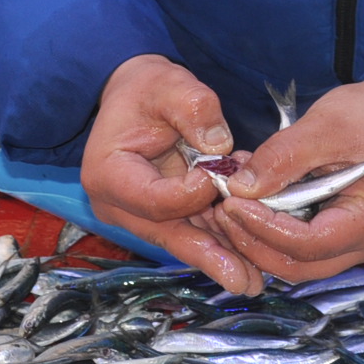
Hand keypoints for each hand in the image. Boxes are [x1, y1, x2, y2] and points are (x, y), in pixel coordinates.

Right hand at [82, 55, 262, 293]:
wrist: (137, 95)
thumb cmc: (148, 88)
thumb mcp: (168, 83)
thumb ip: (193, 107)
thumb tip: (219, 146)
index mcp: (109, 173)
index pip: (154, 199)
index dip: (190, 195)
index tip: (220, 177)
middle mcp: (120, 204)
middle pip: (168, 233)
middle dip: (209, 255)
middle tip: (244, 279)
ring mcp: (140, 214)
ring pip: (183, 239)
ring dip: (220, 257)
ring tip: (253, 280)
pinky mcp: (162, 215)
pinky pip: (191, 231)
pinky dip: (219, 242)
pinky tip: (249, 260)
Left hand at [209, 71, 363, 283]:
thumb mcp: (326, 126)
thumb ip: (283, 157)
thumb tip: (241, 187)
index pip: (309, 244)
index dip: (265, 228)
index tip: (231, 202)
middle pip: (298, 265)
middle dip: (253, 241)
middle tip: (220, 208)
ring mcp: (353, 244)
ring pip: (294, 263)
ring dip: (256, 240)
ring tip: (227, 204)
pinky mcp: (338, 236)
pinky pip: (297, 248)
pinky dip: (268, 232)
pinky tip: (248, 204)